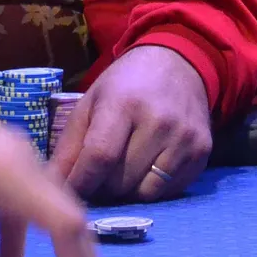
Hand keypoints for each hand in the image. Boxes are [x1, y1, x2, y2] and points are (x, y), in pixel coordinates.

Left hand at [52, 45, 211, 202]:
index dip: (81, 183)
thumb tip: (53, 189)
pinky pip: (170, 190)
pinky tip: (148, 169)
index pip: (100, 157)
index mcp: (124, 103)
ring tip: (124, 174)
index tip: (72, 191)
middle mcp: (160, 121)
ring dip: (129, 191)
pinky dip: (154, 188)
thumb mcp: (91, 103)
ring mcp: (185, 137)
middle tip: (100, 177)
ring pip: (146, 192)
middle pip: (121, 180)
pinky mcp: (203, 150)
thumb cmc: (127, 84)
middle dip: (103, 188)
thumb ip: (70, 146)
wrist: (180, 64)